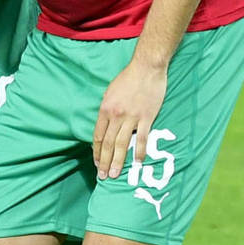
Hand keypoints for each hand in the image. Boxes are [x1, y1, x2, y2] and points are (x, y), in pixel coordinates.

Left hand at [93, 56, 167, 179]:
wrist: (146, 68)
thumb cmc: (127, 79)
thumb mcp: (109, 93)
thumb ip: (107, 110)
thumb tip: (105, 125)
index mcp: (104, 110)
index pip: (97, 136)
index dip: (96, 151)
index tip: (96, 163)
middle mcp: (115, 116)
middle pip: (107, 143)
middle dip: (104, 161)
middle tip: (102, 176)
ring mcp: (131, 118)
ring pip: (121, 144)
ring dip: (117, 161)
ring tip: (114, 174)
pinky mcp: (147, 117)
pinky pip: (142, 138)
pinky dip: (139, 151)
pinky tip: (137, 162)